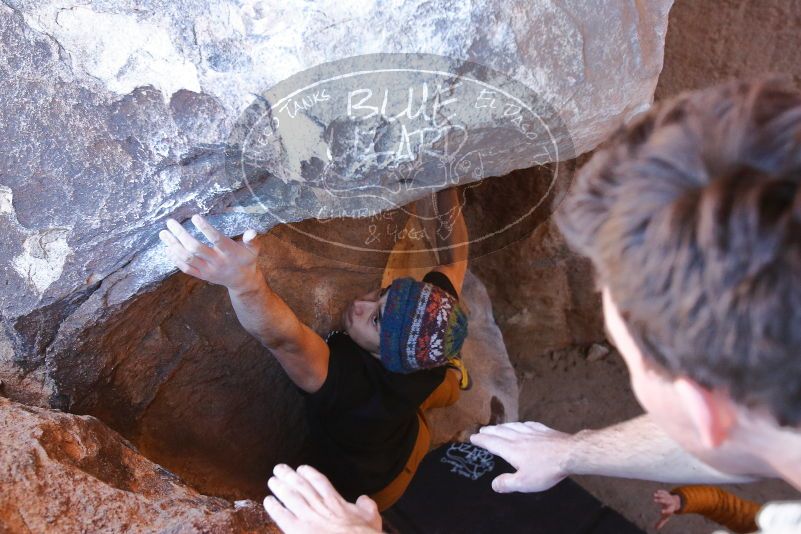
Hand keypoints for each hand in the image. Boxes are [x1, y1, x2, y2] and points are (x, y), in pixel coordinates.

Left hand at [159, 214, 260, 290]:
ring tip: (163, 234)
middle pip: (195, 248)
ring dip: (173, 245)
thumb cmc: (247, 259)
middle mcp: (217, 262)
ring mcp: (208, 270)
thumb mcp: (253, 249)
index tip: (194, 217)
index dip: (205, 229)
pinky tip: (168, 248)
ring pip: (187, 258)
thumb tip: (252, 231)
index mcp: (230, 252)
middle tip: (170, 222)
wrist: (242, 281)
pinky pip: (186, 268)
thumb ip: (252, 240)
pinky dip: (175, 259)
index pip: (216, 240)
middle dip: (181, 235)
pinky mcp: (202, 275)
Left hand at [264, 464, 381, 533]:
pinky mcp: (298, 529)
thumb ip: (366, 505)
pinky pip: (282, 516)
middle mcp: (320, 505)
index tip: (301, 468)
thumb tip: (364, 498)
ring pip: (291, 497)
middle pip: (301, 486)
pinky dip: (274, 507)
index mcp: (335, 501)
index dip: (309, 474)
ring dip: (280, 487)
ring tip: (272, 480)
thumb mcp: (372, 517)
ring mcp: (308, 517)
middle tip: (279, 468)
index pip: (319, 482)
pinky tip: (268, 501)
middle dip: (290, 476)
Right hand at [469, 421, 572, 492]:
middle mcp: (519, 437)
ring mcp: (532, 432)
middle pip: (501, 432)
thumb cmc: (547, 469)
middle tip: (482, 430)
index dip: (481, 440)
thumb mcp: (524, 482)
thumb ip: (507, 483)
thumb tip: (494, 484)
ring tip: (498, 427)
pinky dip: (521, 424)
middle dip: (490, 431)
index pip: (492, 443)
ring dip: (503, 426)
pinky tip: (522, 424)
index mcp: (511, 449)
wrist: (570, 453)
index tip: (473, 437)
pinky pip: (528, 424)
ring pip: (513, 426)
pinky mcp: (544, 430)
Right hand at [653, 489, 681, 529]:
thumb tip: (655, 528)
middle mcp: (670, 503)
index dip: (665, 511)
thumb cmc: (668, 511)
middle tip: (654, 500)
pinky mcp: (667, 493)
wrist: (675, 502)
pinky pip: (664, 492)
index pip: (668, 511)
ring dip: (659, 495)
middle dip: (660, 500)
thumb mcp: (665, 517)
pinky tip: (657, 492)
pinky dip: (661, 492)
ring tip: (654, 495)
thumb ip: (661, 522)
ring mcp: (668, 497)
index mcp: (670, 509)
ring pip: (664, 496)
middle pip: (665, 501)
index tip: (661, 512)